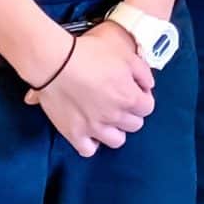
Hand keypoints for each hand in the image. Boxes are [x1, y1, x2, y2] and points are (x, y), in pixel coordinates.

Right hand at [21, 25, 153, 155]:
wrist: (55, 62)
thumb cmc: (89, 53)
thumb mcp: (124, 54)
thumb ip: (142, 72)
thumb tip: (148, 85)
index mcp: (129, 97)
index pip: (148, 108)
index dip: (143, 97)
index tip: (134, 91)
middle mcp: (115, 116)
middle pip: (134, 125)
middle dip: (131, 113)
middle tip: (120, 102)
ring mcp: (94, 128)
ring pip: (116, 140)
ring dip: (115, 130)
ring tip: (106, 118)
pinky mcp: (74, 133)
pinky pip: (88, 150)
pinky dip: (91, 143)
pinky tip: (89, 131)